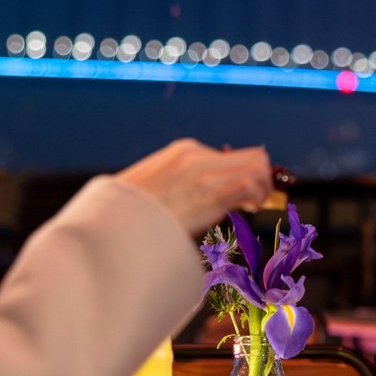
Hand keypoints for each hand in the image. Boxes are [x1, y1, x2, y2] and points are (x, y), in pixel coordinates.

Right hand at [116, 139, 272, 235]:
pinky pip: (252, 186)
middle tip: (254, 201)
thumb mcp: (149, 188)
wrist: (113, 223)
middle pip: (252, 157)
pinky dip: (258, 197)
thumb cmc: (125, 214)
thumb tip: (181, 202)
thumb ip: (172, 187)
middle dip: (259, 179)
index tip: (239, 194)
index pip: (227, 156)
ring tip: (255, 206)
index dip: (239, 174)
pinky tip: (251, 210)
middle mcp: (199, 156)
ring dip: (263, 189)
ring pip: (258, 168)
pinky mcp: (214, 193)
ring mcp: (207, 173)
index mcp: (182, 152)